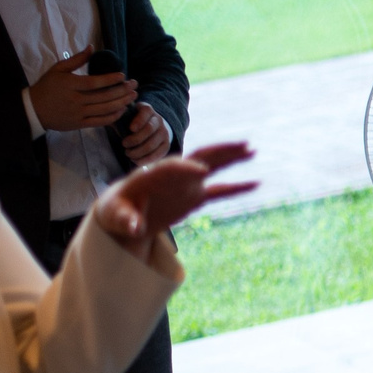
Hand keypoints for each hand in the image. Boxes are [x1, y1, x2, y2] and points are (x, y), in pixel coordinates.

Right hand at [32, 50, 139, 132]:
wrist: (33, 109)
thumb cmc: (46, 86)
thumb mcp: (57, 69)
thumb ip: (76, 60)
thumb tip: (92, 47)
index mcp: (70, 85)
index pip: (94, 83)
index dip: (110, 79)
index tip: (123, 75)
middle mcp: (75, 100)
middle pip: (104, 96)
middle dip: (122, 90)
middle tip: (134, 85)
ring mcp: (78, 113)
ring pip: (105, 109)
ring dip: (122, 103)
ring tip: (133, 96)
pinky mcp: (79, 124)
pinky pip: (100, 121)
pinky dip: (113, 116)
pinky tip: (122, 110)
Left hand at [93, 142, 254, 260]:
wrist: (123, 216)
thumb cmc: (116, 213)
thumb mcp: (116, 216)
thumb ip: (126, 219)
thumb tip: (134, 227)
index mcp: (153, 174)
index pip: (172, 166)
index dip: (186, 168)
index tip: (202, 171)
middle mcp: (173, 175)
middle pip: (198, 157)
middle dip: (219, 151)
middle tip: (242, 145)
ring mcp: (186, 184)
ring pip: (213, 167)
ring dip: (232, 158)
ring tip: (252, 150)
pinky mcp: (195, 196)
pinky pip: (219, 190)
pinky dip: (236, 187)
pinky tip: (256, 183)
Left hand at [120, 101, 172, 165]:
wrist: (146, 129)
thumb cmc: (129, 122)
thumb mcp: (123, 115)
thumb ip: (116, 115)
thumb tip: (111, 116)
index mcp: (146, 109)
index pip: (146, 111)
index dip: (139, 120)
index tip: (131, 129)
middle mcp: (158, 119)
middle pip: (149, 129)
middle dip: (135, 139)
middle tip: (124, 144)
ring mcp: (164, 132)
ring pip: (153, 144)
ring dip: (138, 151)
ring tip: (128, 154)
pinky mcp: (166, 145)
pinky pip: (158, 154)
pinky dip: (146, 159)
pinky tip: (136, 160)